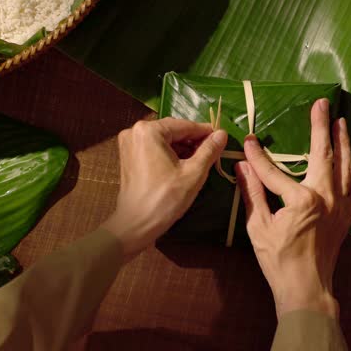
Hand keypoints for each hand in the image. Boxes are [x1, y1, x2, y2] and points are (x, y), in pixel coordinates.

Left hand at [102, 118, 227, 258]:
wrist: (136, 225)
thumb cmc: (166, 198)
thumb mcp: (193, 173)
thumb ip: (209, 150)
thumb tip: (222, 133)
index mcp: (149, 130)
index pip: (185, 125)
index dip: (205, 132)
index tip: (222, 138)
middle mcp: (135, 131)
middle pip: (173, 131)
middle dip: (193, 141)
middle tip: (213, 152)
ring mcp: (128, 143)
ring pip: (164, 140)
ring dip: (182, 148)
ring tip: (201, 160)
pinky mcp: (128, 156)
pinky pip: (154, 148)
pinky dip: (169, 154)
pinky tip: (183, 165)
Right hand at [237, 99, 350, 318]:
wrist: (307, 287)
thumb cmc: (279, 260)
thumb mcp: (257, 226)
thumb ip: (252, 192)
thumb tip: (242, 164)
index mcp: (302, 200)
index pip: (274, 170)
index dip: (259, 156)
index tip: (250, 140)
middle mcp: (328, 197)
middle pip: (324, 154)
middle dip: (322, 126)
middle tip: (323, 103)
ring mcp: (342, 206)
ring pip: (347, 166)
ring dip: (344, 142)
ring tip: (341, 122)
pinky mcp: (349, 216)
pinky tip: (350, 166)